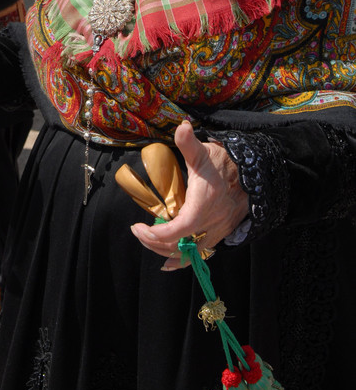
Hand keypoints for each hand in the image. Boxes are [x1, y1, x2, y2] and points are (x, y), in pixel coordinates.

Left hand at [130, 120, 248, 270]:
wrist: (252, 175)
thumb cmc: (223, 164)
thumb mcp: (204, 153)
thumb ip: (189, 142)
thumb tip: (181, 126)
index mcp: (203, 205)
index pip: (178, 230)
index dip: (156, 234)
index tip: (138, 227)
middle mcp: (211, 223)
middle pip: (179, 246)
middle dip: (155, 243)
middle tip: (139, 232)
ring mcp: (216, 231)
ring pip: (189, 253)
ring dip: (166, 252)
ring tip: (148, 241)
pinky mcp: (219, 234)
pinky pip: (200, 255)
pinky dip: (183, 260)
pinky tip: (168, 263)